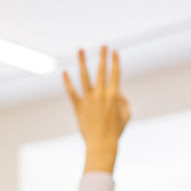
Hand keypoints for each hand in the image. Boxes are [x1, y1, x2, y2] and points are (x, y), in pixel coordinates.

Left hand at [63, 47, 129, 173]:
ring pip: (84, 76)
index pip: (115, 74)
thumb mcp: (126, 116)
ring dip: (82, 61)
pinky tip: (63, 71)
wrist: (102, 144)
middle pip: (101, 71)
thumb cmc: (116, 132)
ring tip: (80, 49)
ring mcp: (89, 100)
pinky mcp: (78, 106)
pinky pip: (71, 91)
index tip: (115, 52)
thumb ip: (124, 102)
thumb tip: (119, 93)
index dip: (115, 62)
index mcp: (114, 95)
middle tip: (103, 45)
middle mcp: (101, 94)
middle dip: (103, 57)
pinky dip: (67, 82)